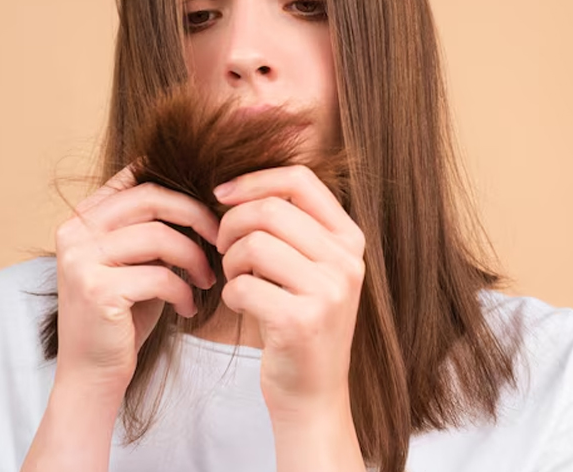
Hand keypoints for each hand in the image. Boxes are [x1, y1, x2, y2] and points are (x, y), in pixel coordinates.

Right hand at [52, 163, 219, 391]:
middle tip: (221, 241)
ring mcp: (81, 260)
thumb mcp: (136, 261)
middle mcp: (74, 232)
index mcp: (82, 218)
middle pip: (150, 199)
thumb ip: (153, 228)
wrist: (92, 373)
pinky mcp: (96, 290)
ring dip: (194, 258)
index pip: (135, 178)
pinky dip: (183, 291)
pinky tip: (188, 307)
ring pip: (159, 236)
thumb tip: (203, 196)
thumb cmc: (123, 315)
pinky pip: (159, 276)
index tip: (210, 208)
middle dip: (196, 216)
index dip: (179, 188)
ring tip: (206, 281)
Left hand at [213, 164, 365, 418]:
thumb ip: (288, 227)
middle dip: (231, 225)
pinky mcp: (301, 322)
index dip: (254, 180)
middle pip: (270, 210)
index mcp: (350, 239)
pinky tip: (242, 307)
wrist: (313, 393)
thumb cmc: (298, 322)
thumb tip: (232, 188)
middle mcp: (347, 262)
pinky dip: (231, 295)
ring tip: (237, 280)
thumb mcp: (308, 268)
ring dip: (230, 262)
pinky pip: (243, 287)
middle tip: (223, 247)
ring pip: (253, 245)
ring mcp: (328, 292)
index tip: (222, 195)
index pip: (300, 180)